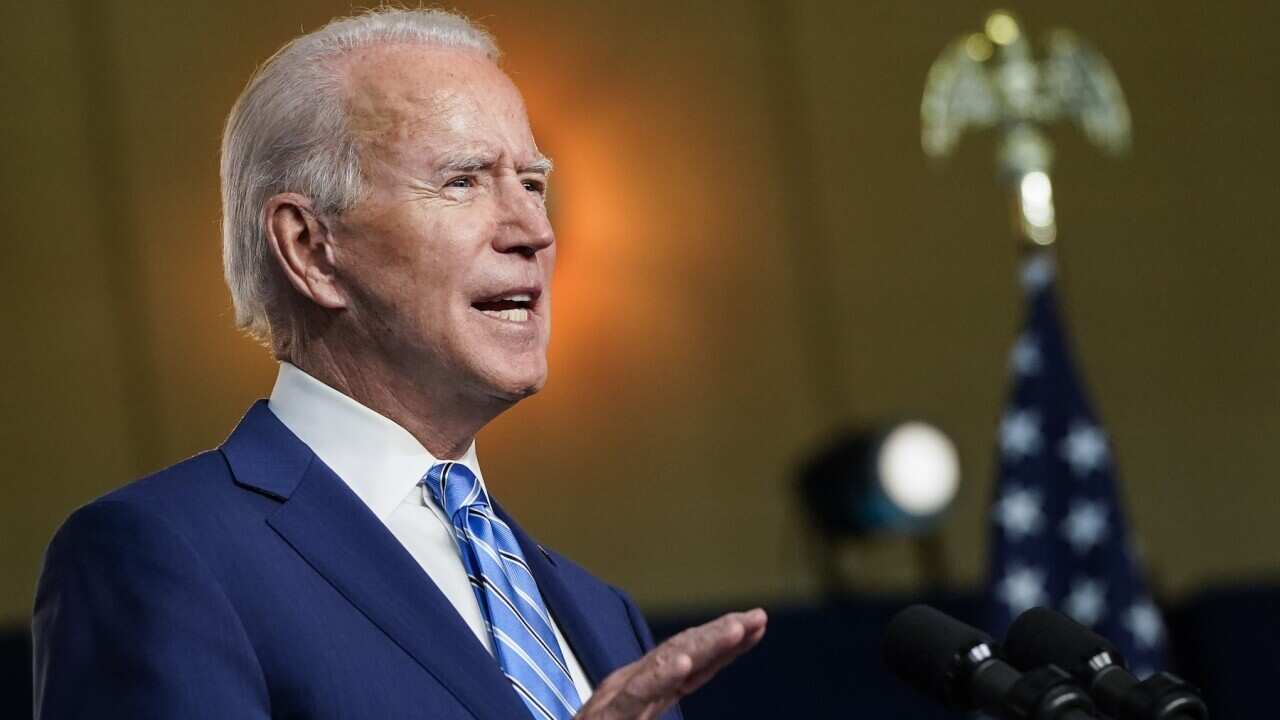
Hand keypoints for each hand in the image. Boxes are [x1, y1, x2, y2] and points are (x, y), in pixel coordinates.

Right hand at [574, 608, 766, 719]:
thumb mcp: (636, 718)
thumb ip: (658, 699)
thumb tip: (690, 678)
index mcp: (644, 692)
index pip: (692, 664)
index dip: (724, 644)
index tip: (756, 626)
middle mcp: (632, 686)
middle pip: (683, 654)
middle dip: (722, 635)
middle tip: (758, 617)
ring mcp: (617, 699)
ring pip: (664, 664)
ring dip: (702, 644)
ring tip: (735, 630)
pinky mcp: (606, 717)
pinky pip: (634, 694)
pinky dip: (659, 676)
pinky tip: (683, 663)